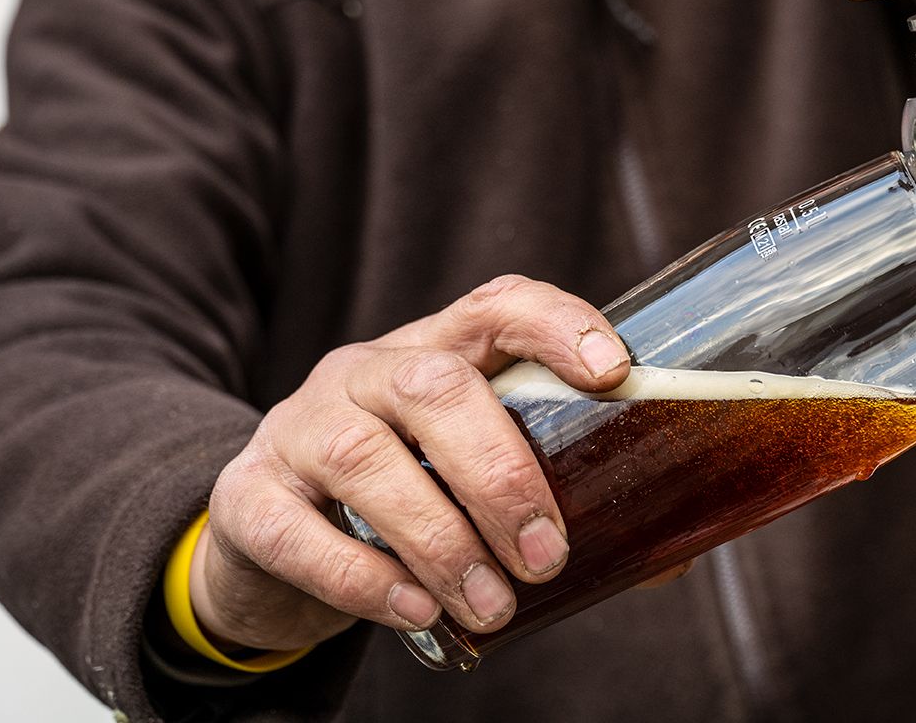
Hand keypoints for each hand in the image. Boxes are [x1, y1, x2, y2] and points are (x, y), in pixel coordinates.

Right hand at [189, 276, 632, 652]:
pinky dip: (362, 575)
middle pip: (435, 386)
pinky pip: (297, 530)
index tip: (612, 374)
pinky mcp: (248, 496)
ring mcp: (299, 427)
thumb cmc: (403, 497)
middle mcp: (365, 371)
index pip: (499, 306)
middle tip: (547, 556)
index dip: (558, 326)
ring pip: (366, 457)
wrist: (269, 541)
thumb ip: (558, 503)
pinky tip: (414, 609)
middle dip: (502, 473)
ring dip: (441, 539)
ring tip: (492, 606)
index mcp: (436, 350)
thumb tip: (667, 559)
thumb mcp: (470, 478)